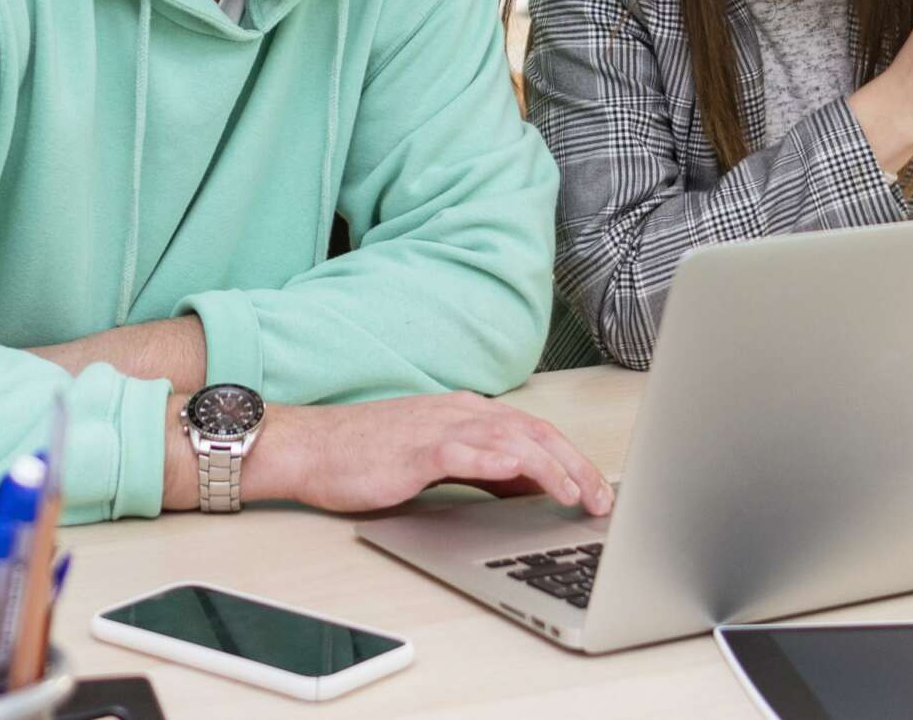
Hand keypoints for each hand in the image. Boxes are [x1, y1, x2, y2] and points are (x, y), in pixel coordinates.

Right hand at [249, 395, 614, 516]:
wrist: (310, 448)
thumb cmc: (365, 456)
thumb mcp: (437, 461)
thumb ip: (483, 469)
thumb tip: (529, 487)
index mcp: (466, 414)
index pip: (535, 432)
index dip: (573, 460)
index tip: (598, 489)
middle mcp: (460, 413)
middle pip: (535, 433)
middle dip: (575, 466)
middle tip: (602, 499)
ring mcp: (439, 427)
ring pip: (510, 440)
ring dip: (550, 468)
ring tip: (576, 494)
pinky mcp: (417, 448)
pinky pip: (467, 452)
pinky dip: (499, 461)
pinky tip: (522, 473)